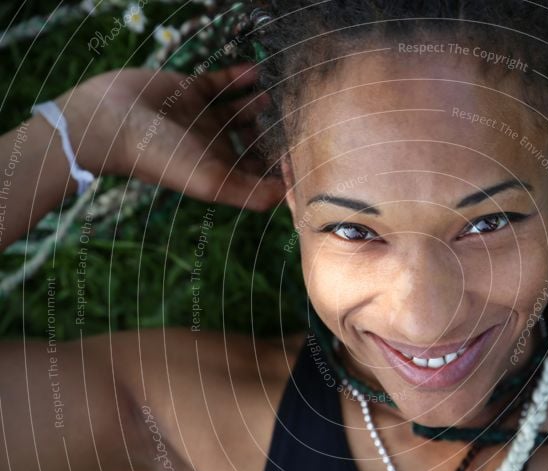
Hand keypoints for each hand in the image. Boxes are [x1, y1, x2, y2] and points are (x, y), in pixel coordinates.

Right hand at [53, 63, 283, 210]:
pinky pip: (224, 83)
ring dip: (265, 102)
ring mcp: (204, 118)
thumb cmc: (162, 159)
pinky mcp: (192, 90)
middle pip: (258, 140)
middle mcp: (216, 148)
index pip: (263, 172)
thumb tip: (289, 196)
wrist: (112, 121)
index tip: (309, 152)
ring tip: (285, 91)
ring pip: (245, 110)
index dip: (286, 166)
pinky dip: (242, 77)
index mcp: (223, 172)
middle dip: (280, 131)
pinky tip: (259, 71)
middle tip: (303, 116)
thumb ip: (253, 194)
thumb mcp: (214, 183)